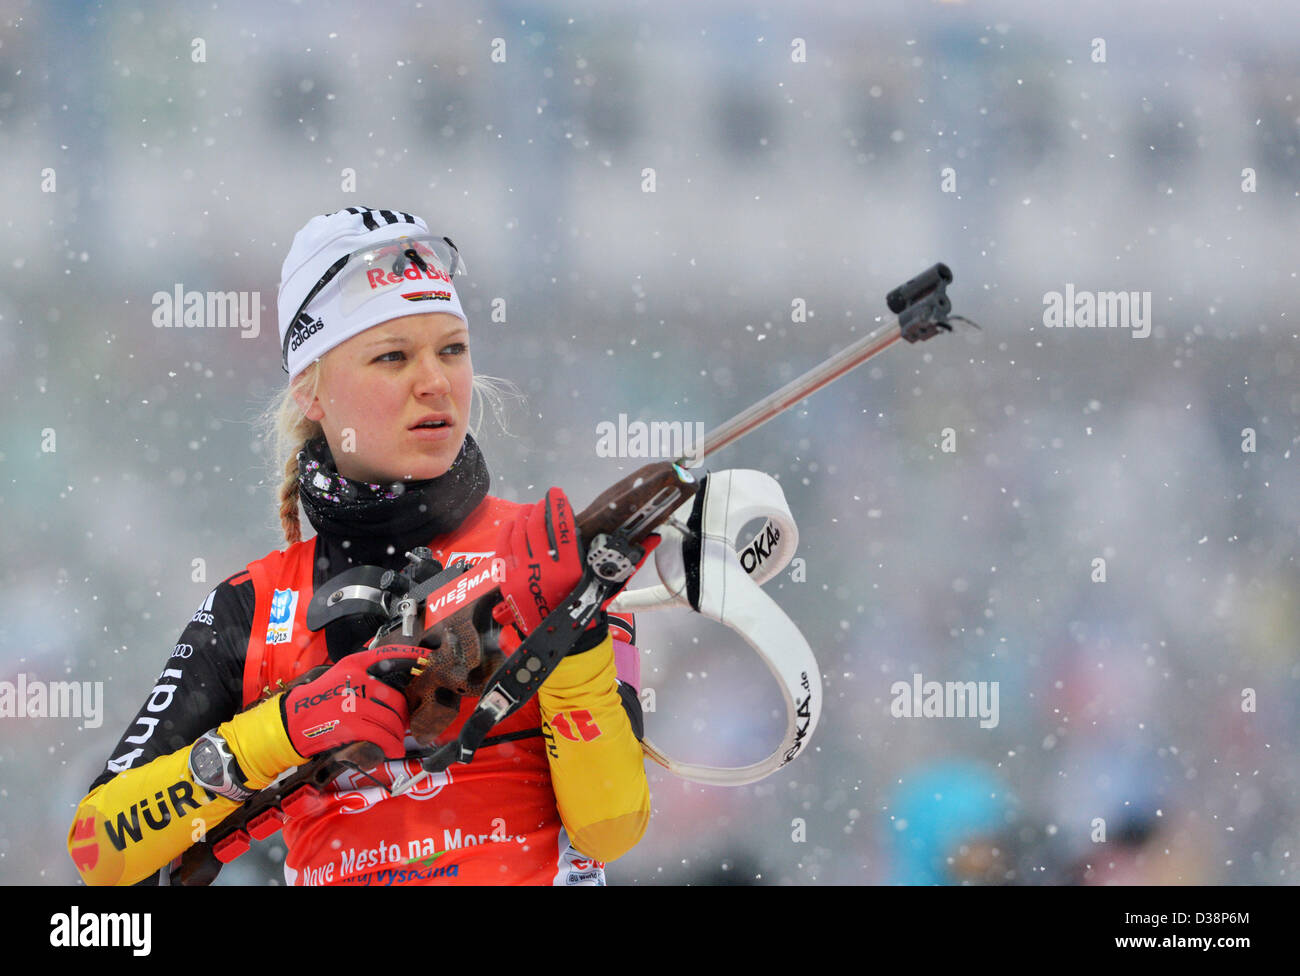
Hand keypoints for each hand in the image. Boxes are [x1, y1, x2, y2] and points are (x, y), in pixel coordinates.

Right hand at [280, 645, 420, 758]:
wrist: (293, 721)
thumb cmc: (317, 698)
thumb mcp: (339, 672)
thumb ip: (363, 668)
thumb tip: (391, 666)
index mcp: (355, 665)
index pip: (389, 654)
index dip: (411, 656)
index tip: (426, 659)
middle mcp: (357, 681)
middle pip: (396, 698)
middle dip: (404, 715)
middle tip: (404, 723)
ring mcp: (355, 703)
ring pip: (392, 719)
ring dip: (398, 733)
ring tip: (397, 739)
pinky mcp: (352, 725)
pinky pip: (383, 736)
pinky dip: (392, 745)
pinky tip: (393, 749)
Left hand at [491, 487, 659, 653]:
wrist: (561, 638)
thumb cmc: (589, 607)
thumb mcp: (609, 585)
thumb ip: (633, 559)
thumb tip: (655, 536)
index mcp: (571, 568)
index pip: (562, 525)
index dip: (558, 504)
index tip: (557, 493)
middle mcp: (545, 569)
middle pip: (536, 526)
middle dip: (539, 508)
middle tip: (543, 502)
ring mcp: (523, 575)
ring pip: (518, 535)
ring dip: (523, 517)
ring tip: (529, 510)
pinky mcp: (508, 583)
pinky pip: (503, 549)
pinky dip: (507, 532)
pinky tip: (513, 523)